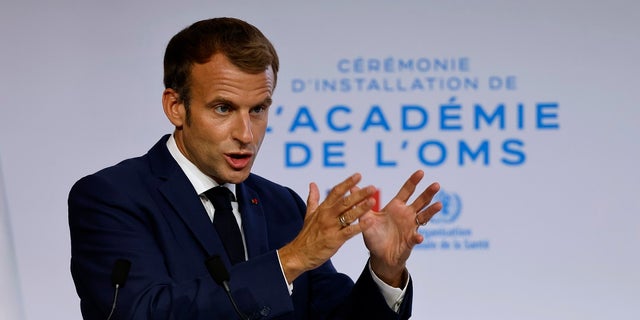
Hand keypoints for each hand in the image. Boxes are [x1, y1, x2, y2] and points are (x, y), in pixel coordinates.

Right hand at [279, 173, 376, 283]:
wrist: (299, 254)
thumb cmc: (306, 235)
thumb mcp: (308, 214)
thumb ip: (313, 198)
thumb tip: (312, 184)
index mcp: (322, 208)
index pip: (336, 192)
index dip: (347, 183)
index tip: (358, 175)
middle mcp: (327, 215)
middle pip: (345, 201)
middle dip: (359, 194)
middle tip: (372, 187)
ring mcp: (331, 227)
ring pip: (348, 215)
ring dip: (361, 207)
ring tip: (373, 201)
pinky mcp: (334, 240)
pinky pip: (349, 232)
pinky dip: (360, 226)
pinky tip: (370, 221)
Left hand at [359, 170, 441, 286]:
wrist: (379, 255)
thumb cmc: (375, 235)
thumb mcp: (366, 218)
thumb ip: (362, 204)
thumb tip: (352, 187)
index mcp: (396, 207)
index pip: (407, 191)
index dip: (413, 182)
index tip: (421, 172)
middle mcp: (406, 215)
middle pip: (420, 202)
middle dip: (428, 193)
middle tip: (436, 184)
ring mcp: (411, 227)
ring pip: (424, 217)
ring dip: (431, 211)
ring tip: (439, 205)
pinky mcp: (410, 241)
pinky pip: (415, 238)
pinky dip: (418, 238)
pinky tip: (419, 237)